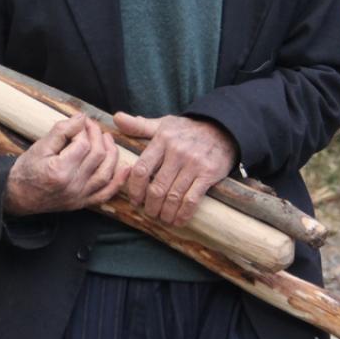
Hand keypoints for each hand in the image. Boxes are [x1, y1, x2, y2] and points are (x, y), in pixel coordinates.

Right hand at [4, 115, 128, 215]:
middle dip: (98, 136)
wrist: (17, 195)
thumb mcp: (40, 146)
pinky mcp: (83, 203)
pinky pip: (106, 194)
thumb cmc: (26, 169)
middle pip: (98, 156)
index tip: (79, 123)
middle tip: (91, 126)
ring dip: (112, 153)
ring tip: (107, 139)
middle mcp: (73, 185)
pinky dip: (118, 181)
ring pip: (106, 173)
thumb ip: (62, 130)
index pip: (83, 144)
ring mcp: (79, 196)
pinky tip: (126, 168)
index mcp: (60, 170)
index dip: (84, 130)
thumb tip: (82, 117)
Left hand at [113, 112, 237, 226]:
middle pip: (157, 188)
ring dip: (165, 213)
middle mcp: (177, 152)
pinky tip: (178, 220)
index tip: (135, 200)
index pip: (141, 169)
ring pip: (173, 196)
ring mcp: (193, 163)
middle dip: (150, 206)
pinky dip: (183, 214)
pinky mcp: (208, 174)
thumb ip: (139, 126)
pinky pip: (192, 200)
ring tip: (162, 218)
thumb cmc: (187, 130)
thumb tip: (116, 118)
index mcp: (162, 140)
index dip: (135, 189)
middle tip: (149, 213)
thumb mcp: (163, 124)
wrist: (223, 128)